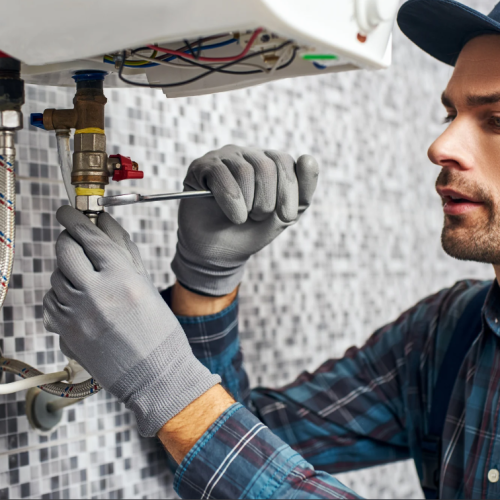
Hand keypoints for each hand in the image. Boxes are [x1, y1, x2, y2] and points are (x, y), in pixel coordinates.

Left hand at [43, 206, 219, 436]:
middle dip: (68, 240)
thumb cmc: (158, 331)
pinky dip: (61, 295)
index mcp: (122, 278)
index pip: (89, 236)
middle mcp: (96, 293)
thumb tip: (105, 223)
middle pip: (65, 251)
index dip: (75, 218)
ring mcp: (77, 315)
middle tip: (75, 240)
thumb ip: (124, 250)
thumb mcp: (146, 284)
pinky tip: (79, 301)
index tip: (67, 210)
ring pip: (55, 276)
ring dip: (67, 270)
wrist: (154, 375)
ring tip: (86, 279)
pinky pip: (51, 302)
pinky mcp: (66, 333)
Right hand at [171, 145, 318, 295]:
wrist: (218, 252)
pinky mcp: (201, 167)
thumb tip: (308, 158)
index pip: (285, 161)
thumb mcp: (283, 216)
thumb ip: (302, 192)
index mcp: (269, 163)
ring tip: (242, 218)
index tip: (286, 216)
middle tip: (258, 217)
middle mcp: (246, 155)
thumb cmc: (251, 231)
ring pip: (244, 171)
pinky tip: (232, 216)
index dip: (289, 191)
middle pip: (265, 166)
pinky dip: (230, 201)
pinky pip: (220, 175)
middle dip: (267, 201)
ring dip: (248, 204)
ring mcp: (223, 158)